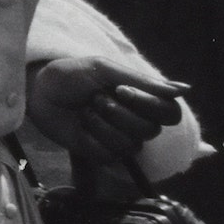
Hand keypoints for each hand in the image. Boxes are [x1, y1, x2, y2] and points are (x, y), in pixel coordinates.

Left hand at [28, 57, 184, 164]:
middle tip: (96, 98)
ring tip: (85, 110)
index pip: (170, 113)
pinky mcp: (101, 153)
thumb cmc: (70, 74)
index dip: (150, 105)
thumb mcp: (104, 69)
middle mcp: (136, 121)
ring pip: (130, 144)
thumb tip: (185, 89)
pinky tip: (80, 127)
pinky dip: (91, 138)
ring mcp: (119, 138)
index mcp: (142, 99)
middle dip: (119, 113)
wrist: (37, 90)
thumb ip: (143, 81)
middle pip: (150, 130)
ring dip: (103, 125)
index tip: (121, 90)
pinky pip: (110, 155)